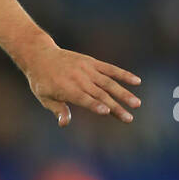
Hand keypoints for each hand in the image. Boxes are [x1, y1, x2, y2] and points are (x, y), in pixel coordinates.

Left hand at [23, 42, 140, 126]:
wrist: (41, 55)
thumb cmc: (42, 81)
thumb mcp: (44, 97)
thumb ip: (57, 109)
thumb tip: (64, 123)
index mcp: (67, 89)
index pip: (84, 99)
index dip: (95, 105)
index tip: (108, 112)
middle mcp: (79, 79)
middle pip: (101, 94)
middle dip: (116, 106)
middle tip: (129, 118)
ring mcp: (88, 69)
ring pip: (109, 83)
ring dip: (124, 93)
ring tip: (137, 104)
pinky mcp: (92, 63)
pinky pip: (110, 69)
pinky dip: (123, 74)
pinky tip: (137, 81)